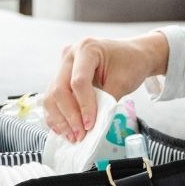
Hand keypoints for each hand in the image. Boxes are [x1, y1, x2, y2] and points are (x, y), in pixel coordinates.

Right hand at [43, 32, 168, 140]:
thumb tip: (92, 125)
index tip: (90, 125)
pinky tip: (64, 129)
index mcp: (87, 48)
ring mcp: (63, 66)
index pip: (78, 81)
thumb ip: (107, 101)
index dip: (83, 106)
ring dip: (60, 120)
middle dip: (69, 116)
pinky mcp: (61, 78)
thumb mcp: (123, 81)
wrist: (133, 54)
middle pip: (60, 89)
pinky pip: (52, 99)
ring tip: (73, 136)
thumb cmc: (130, 63)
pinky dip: (57, 116)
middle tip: (80, 135)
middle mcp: (70, 55)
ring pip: (51, 96)